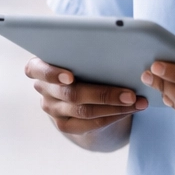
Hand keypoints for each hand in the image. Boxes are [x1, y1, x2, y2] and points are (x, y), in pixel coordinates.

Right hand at [26, 57, 146, 136]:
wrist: (82, 89)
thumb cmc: (84, 63)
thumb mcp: (81, 55)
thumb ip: (87, 53)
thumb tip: (120, 49)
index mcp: (39, 67)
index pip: (37, 69)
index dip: (53, 74)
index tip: (70, 77)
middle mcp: (43, 88)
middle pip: (72, 94)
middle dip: (104, 94)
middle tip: (130, 94)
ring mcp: (51, 109)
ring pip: (84, 111)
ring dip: (115, 107)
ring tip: (137, 102)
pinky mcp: (64, 125)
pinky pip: (90, 124)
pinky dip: (113, 116)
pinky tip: (130, 110)